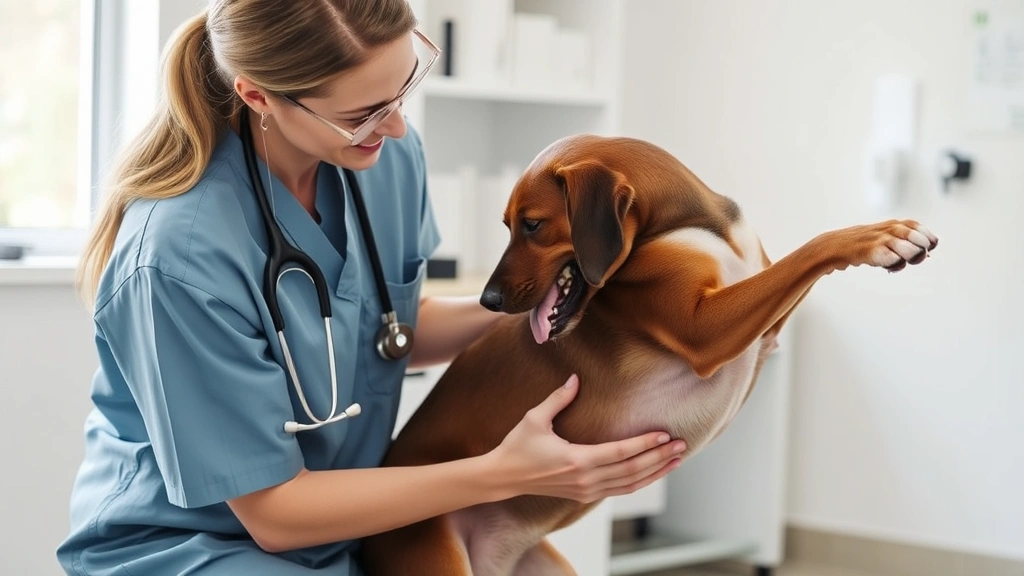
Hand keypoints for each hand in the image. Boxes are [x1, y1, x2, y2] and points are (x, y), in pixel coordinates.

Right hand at [488, 374, 685, 502]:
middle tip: (681, 445)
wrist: (504, 477)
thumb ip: (558, 398)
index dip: (644, 444)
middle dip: (658, 458)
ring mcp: (586, 490)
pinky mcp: (585, 494)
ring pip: (630, 484)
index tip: (664, 435)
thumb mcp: (535, 418)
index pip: (619, 453)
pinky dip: (640, 481)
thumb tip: (575, 377)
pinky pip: (620, 489)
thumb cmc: (518, 446)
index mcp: (576, 460)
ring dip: (654, 472)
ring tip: (675, 459)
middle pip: (631, 470)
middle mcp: (586, 479)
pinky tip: (653, 472)